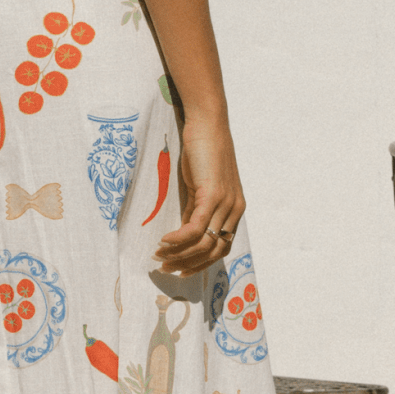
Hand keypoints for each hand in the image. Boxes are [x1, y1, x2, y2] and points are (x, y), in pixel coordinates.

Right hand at [153, 117, 243, 277]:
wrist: (208, 124)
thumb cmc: (203, 150)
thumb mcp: (201, 185)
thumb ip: (197, 208)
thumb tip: (185, 232)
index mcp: (235, 209)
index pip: (222, 248)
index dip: (201, 263)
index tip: (180, 269)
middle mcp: (235, 210)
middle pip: (214, 251)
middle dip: (188, 264)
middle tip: (166, 268)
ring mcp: (225, 204)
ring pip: (204, 244)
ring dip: (179, 254)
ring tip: (159, 256)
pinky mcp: (212, 196)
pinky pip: (194, 228)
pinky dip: (178, 240)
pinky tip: (163, 241)